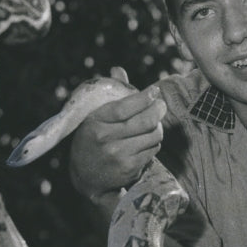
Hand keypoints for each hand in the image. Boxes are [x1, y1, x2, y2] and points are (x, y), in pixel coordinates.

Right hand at [69, 67, 166, 203]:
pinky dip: (154, 143)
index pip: (124, 107)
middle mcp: (106, 139)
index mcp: (95, 122)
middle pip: (145, 121)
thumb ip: (110, 94)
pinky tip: (146, 141)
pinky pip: (153, 150)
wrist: (86, 176)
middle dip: (158, 110)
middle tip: (160, 105)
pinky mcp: (130, 169)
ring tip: (152, 124)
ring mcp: (118, 155)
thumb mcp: (94, 117)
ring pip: (153, 136)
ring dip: (157, 128)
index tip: (154, 91)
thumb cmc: (92, 139)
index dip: (143, 98)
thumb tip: (118, 70)